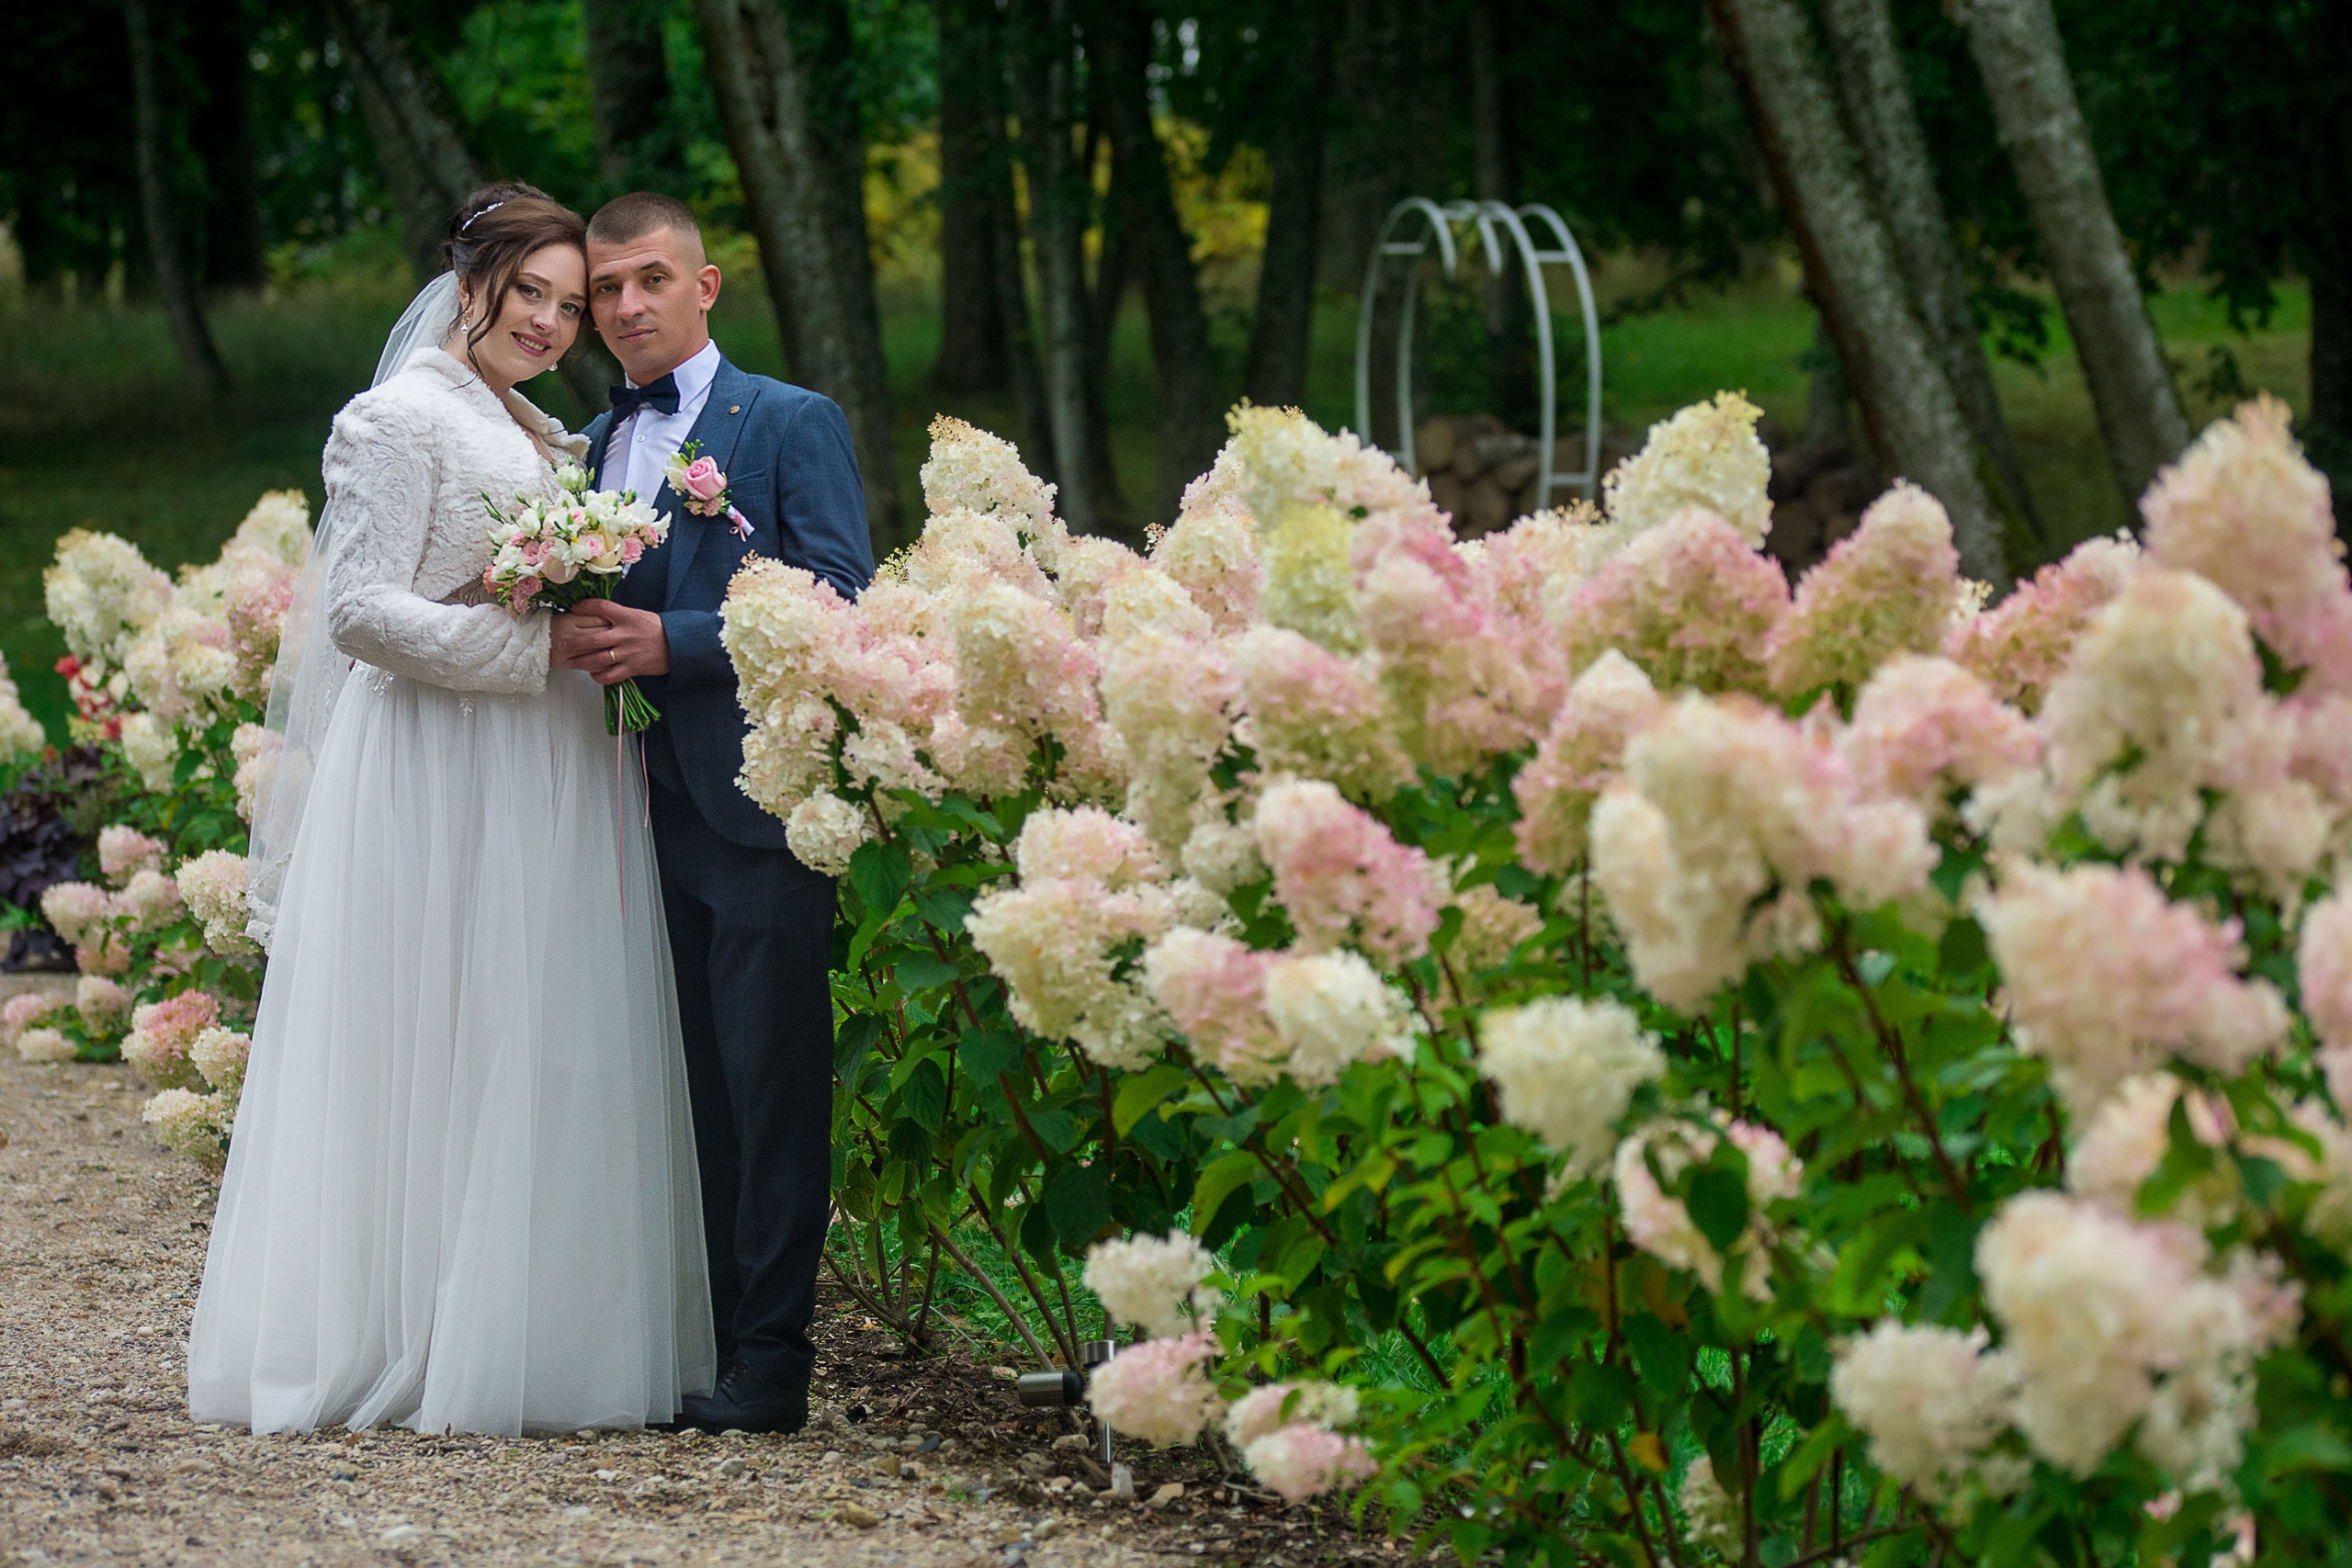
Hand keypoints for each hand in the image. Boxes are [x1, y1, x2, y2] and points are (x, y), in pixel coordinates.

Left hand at [551, 602, 670, 684]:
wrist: (679, 645)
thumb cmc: (656, 629)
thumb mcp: (637, 615)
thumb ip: (618, 615)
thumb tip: (596, 612)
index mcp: (627, 617)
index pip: (601, 607)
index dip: (585, 606)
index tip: (575, 608)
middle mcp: (625, 635)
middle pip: (592, 638)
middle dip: (573, 642)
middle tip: (561, 643)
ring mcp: (628, 653)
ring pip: (597, 659)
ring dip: (580, 661)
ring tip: (570, 661)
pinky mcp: (632, 668)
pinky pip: (610, 676)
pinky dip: (598, 676)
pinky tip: (593, 673)